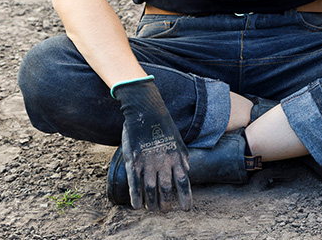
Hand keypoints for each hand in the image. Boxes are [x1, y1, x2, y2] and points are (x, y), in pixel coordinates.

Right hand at [112, 77, 192, 211]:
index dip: (185, 197)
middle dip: (167, 203)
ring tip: (153, 210)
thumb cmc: (163, 125)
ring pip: (151, 189)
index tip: (186, 209)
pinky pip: (134, 182)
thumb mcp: (178, 140)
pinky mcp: (133, 161)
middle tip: (166, 211)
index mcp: (176, 157)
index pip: (183, 182)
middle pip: (167, 188)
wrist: (146, 111)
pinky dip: (136, 195)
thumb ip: (183, 156)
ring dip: (152, 202)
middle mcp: (163, 162)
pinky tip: (137, 205)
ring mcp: (148, 162)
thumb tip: (187, 170)